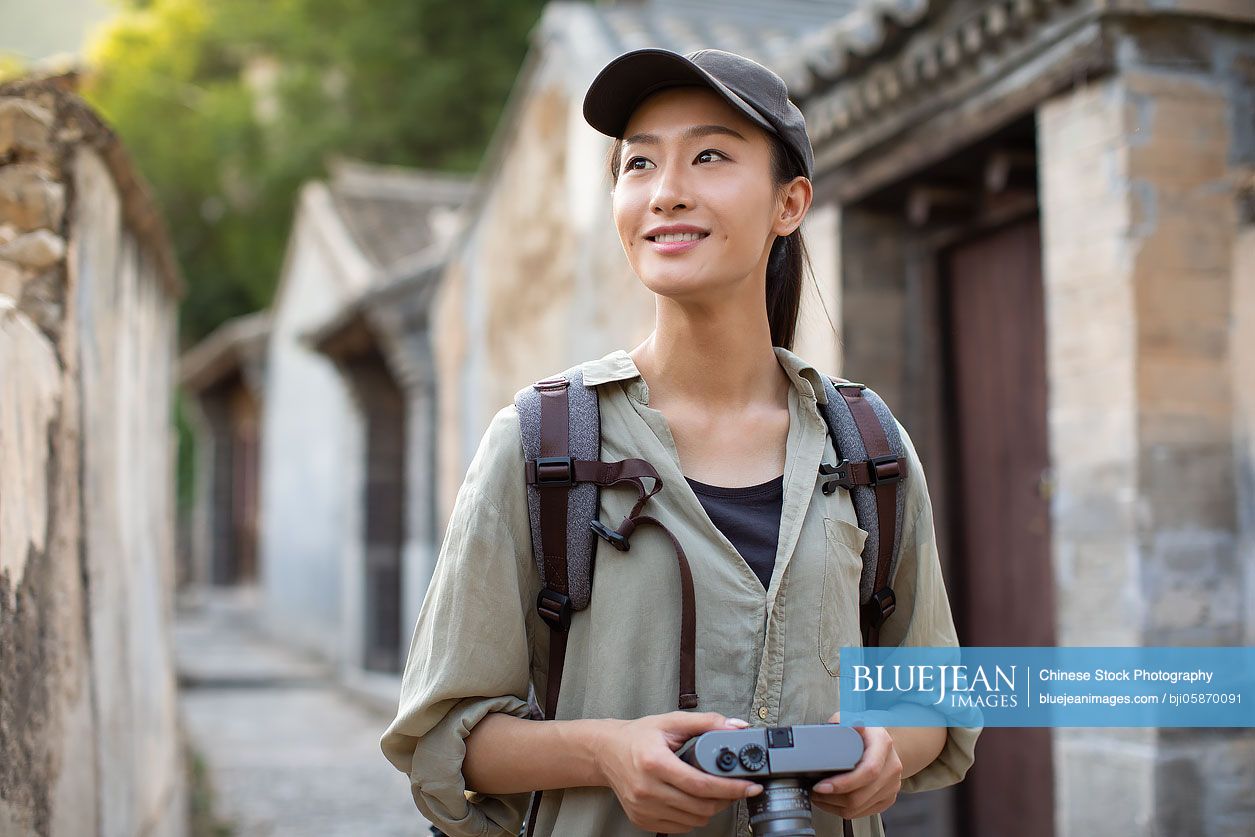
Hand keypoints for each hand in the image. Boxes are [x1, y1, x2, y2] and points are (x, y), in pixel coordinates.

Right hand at [596, 711, 763, 833]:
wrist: (605, 752)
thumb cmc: (638, 736)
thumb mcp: (671, 722)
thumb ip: (705, 722)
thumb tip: (736, 726)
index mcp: (654, 762)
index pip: (701, 784)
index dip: (731, 788)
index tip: (750, 786)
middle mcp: (647, 788)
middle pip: (700, 806)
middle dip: (726, 799)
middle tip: (737, 788)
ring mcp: (643, 807)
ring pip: (693, 820)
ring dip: (711, 809)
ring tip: (716, 792)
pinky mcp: (641, 819)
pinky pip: (679, 827)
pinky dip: (693, 817)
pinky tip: (695, 801)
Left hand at [810, 711, 901, 819]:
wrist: (883, 742)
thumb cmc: (865, 731)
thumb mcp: (852, 717)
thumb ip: (840, 720)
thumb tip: (833, 726)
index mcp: (883, 744)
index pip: (867, 771)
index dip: (844, 783)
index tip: (821, 786)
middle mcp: (892, 766)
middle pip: (861, 795)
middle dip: (831, 798)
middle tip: (813, 791)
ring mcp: (892, 785)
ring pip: (860, 807)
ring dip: (834, 805)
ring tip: (818, 796)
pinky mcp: (888, 798)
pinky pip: (864, 812)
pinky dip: (844, 810)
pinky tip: (831, 802)